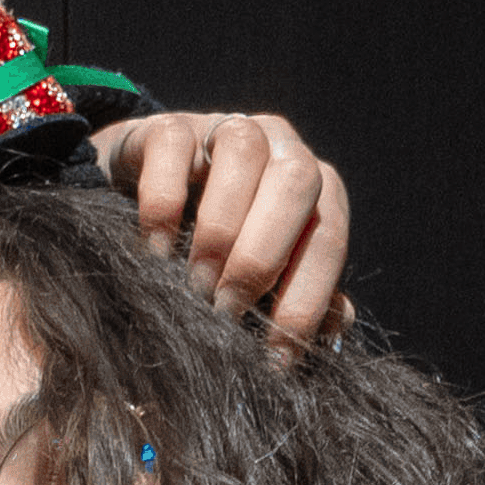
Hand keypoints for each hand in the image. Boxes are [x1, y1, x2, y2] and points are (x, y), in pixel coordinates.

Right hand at [88, 108, 352, 345]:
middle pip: (297, 182)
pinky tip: (153, 252)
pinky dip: (164, 205)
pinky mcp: (170, 126)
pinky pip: (174, 148)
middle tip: (226, 313)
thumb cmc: (221, 255)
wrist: (145, 202)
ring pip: (244, 152)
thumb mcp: (265, 280)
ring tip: (193, 286)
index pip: (328, 239)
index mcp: (318, 192)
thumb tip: (339, 322)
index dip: (306, 303)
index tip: (272, 358)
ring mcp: (228, 128)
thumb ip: (304, 298)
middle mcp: (284, 149)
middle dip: (262, 258)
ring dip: (220, 229)